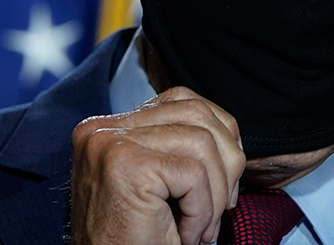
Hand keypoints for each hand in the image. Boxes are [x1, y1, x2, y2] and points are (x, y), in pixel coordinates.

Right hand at [70, 87, 245, 244]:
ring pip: (201, 142)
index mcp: (109, 126)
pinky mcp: (127, 166)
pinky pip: (193, 175)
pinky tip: (186, 235)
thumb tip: (231, 135)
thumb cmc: (135, 239)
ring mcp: (110, 142)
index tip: (225, 181)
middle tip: (222, 207)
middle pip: (197, 114)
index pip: (183, 101)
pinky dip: (202, 211)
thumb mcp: (159, 183)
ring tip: (201, 228)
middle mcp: (103, 128)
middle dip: (227, 161)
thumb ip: (180, 147)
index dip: (220, 136)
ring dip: (215, 193)